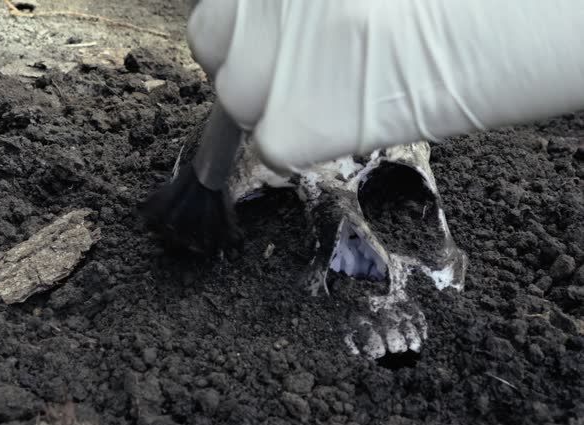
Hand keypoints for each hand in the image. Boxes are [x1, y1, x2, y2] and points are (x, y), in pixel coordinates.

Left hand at [188, 0, 583, 172]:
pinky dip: (296, 145)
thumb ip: (290, 6)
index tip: (265, 47)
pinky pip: (270, 148)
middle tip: (299, 72)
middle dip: (248, 69)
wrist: (471, 27)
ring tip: (332, 94)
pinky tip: (339, 123)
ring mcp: (259, 75)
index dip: (240, 37)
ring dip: (273, 106)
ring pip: (239, 106)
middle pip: (217, 59)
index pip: (214, 20)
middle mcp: (252, 18)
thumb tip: (268, 28)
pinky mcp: (283, 129)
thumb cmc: (422, 2)